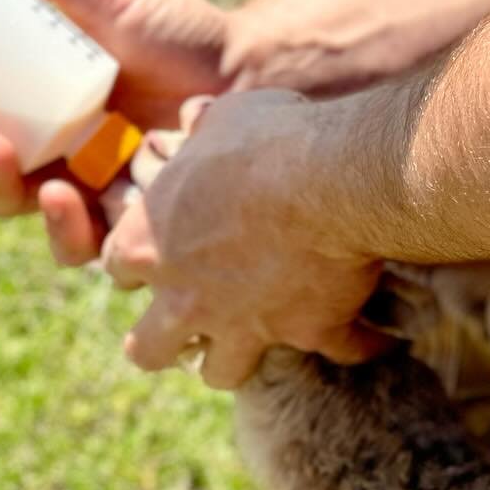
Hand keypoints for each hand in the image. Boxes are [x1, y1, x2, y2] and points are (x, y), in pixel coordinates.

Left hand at [101, 89, 388, 389]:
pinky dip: (355, 342)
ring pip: (218, 373)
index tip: (154, 252)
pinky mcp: (307, 333)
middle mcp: (185, 297)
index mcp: (150, 242)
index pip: (117, 266)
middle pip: (146, 348)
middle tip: (184, 322)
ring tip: (251, 340)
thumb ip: (203, 128)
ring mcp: (244, 325)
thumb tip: (196, 115)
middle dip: (161, 341)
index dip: (135, 261)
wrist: (328, 177)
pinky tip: (373, 331)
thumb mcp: (221, 118)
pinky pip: (337, 351)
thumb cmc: (265, 138)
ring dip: (233, 358)